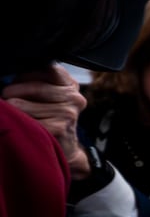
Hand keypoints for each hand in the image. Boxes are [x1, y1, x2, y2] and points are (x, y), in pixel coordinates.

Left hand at [2, 65, 89, 179]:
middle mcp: (74, 98)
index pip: (47, 67)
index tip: (15, 82)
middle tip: (7, 100)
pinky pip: (23, 121)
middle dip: (12, 92)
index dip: (25, 74)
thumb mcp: (49, 96)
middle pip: (32, 86)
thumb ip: (37, 82)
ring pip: (20, 104)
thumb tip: (11, 72)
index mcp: (70, 85)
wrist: (65, 148)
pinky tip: (21, 127)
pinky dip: (16, 124)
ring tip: (15, 116)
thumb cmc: (49, 118)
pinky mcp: (58, 129)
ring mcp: (68, 114)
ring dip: (11, 111)